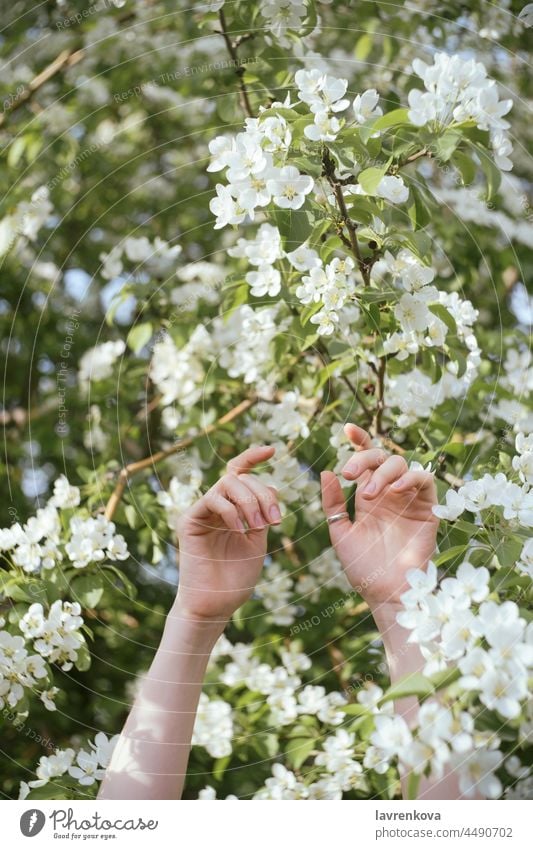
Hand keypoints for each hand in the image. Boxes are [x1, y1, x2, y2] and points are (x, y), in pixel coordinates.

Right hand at [174, 445, 280, 622]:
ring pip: (227, 483)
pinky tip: (240, 530)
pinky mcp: (189, 521)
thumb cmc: (237, 576)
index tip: (272, 450)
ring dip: (249, 501)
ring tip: (259, 526)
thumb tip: (273, 486)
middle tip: (274, 520)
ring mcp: (202, 512)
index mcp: (233, 508)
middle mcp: (216, 506)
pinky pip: (212, 499)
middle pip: (239, 477)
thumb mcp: (259, 540)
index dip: (253, 456)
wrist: (218, 604)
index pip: (240, 472)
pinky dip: (231, 511)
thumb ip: (263, 513)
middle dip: (262, 494)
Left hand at [321, 423, 438, 606]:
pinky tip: (395, 489)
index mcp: (367, 497)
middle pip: (382, 457)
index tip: (346, 429)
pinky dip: (410, 477)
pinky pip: (424, 479)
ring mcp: (408, 499)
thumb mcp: (340, 532)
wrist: (385, 591)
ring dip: (383, 471)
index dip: (359, 441)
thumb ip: (333, 503)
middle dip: (364, 457)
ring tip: (369, 494)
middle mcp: (389, 493)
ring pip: (401, 463)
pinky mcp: (428, 508)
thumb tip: (327, 472)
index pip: (365, 461)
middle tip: (350, 475)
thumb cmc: (362, 567)